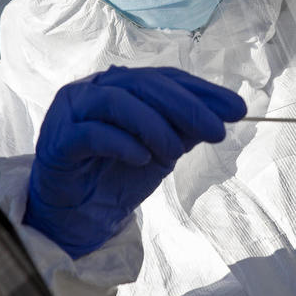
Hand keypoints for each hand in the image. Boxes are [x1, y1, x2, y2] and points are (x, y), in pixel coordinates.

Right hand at [24, 66, 245, 257]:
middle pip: (143, 84)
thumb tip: (226, 111)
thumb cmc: (117, 177)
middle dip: (186, 106)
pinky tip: (143, 159)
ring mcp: (71, 111)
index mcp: (120, 85)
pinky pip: (92, 132)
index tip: (237, 109)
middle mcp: (94, 89)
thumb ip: (185, 128)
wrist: (78, 217)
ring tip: (177, 152)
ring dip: (154, 125)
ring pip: (117, 101)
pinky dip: (122, 143)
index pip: (164, 78)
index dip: (202, 91)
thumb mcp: (162, 150)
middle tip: (218, 130)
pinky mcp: (58, 140)